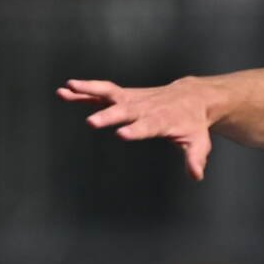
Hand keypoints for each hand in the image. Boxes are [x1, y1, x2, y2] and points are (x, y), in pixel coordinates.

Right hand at [58, 77, 216, 179]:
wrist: (191, 97)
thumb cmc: (192, 123)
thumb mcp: (198, 141)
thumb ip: (195, 158)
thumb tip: (196, 175)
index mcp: (162, 120)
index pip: (148, 126)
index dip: (136, 130)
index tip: (121, 134)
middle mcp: (145, 108)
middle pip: (125, 111)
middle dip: (109, 116)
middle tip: (91, 122)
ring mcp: (133, 99)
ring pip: (109, 93)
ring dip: (88, 91)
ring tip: (67, 89)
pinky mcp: (124, 96)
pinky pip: (102, 92)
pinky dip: (84, 91)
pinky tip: (64, 90)